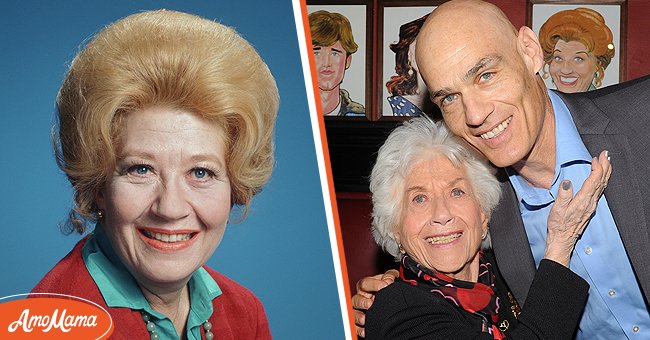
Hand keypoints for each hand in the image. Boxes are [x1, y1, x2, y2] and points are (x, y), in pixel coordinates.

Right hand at [352, 269, 397, 337]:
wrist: (393, 304)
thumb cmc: (388, 289)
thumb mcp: (391, 280)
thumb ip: (390, 276)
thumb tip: (389, 279)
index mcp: (367, 286)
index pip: (365, 283)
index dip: (374, 284)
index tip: (384, 286)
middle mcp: (361, 298)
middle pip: (356, 298)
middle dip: (363, 301)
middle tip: (371, 303)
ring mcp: (359, 310)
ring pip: (353, 312)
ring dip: (358, 316)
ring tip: (364, 319)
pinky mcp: (360, 322)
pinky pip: (356, 326)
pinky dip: (359, 329)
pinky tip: (365, 330)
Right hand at [545, 150, 611, 266]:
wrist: (562, 240)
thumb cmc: (558, 225)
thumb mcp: (557, 210)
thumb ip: (563, 195)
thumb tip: (567, 182)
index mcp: (583, 201)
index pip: (594, 180)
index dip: (597, 168)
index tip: (596, 158)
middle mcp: (590, 202)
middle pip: (602, 181)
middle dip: (605, 166)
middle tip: (606, 154)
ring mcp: (591, 205)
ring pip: (603, 185)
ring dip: (605, 172)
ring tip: (607, 162)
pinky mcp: (589, 207)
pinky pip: (599, 190)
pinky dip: (602, 180)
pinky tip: (600, 177)